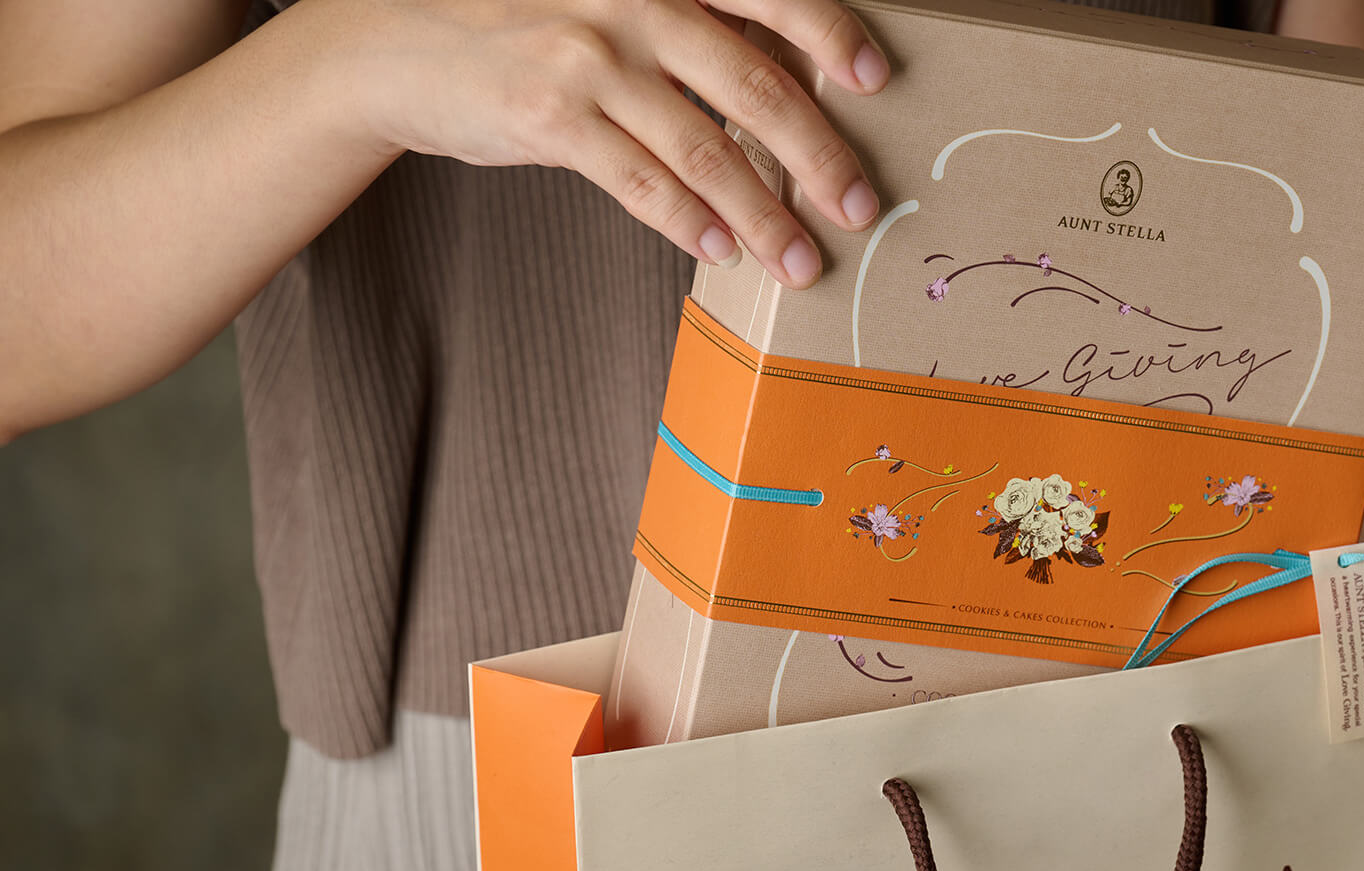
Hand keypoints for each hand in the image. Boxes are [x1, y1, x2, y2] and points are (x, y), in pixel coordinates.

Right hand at [309, 0, 890, 285]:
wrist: (397, 43)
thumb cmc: (527, 21)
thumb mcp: (611, 0)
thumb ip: (689, 28)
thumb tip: (789, 83)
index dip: (829, 30)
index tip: (876, 80)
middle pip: (756, 82)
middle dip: (820, 155)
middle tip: (860, 205)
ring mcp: (590, 54)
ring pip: (706, 148)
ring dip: (765, 215)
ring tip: (800, 261)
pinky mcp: (550, 113)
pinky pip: (642, 181)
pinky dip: (690, 221)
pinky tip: (722, 250)